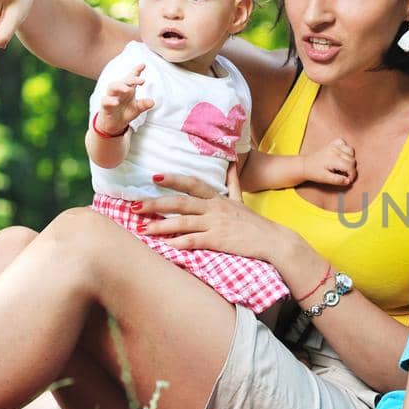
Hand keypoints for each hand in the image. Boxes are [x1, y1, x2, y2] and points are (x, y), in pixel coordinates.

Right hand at [93, 65, 152, 135]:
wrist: (114, 124)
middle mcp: (119, 91)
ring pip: (112, 87)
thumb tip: (152, 102)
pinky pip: (105, 100)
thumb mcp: (137, 108)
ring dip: (120, 86)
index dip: (136, 70)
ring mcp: (111, 97)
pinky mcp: (105, 105)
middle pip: (123, 81)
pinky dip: (110, 100)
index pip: (131, 78)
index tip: (143, 64)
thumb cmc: (125, 112)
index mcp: (128, 89)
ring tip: (128, 89)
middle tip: (142, 81)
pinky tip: (116, 102)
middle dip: (132, 79)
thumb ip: (144, 104)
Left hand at [139, 172, 307, 261]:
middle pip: (181, 203)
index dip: (174, 179)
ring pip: (184, 222)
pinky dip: (180, 243)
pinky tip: (167, 246)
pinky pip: (195, 241)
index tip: (154, 177)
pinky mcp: (219, 241)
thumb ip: (233, 182)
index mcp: (218, 199)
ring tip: (144, 229)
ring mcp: (216, 224)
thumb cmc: (254, 223)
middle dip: (156, 204)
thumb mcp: (242, 200)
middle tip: (135, 206)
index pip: (193, 184)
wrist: (273, 241)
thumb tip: (232, 163)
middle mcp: (215, 208)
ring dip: (162, 225)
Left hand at [304, 137, 356, 187]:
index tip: (349, 180)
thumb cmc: (314, 172)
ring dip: (351, 159)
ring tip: (344, 166)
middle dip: (351, 169)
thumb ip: (337, 180)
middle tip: (345, 175)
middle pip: (352, 159)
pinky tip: (342, 155)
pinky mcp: (332, 144)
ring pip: (351, 150)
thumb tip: (348, 181)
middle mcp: (334, 150)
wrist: (305, 165)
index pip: (350, 166)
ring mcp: (333, 145)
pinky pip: (343, 142)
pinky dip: (345, 149)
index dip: (352, 175)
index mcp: (333, 159)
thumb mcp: (325, 179)